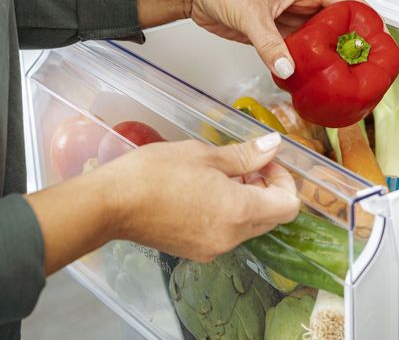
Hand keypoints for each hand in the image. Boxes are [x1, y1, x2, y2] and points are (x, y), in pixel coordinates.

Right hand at [26, 133, 299, 271]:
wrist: (111, 204)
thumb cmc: (154, 174)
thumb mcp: (204, 155)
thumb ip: (245, 156)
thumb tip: (274, 146)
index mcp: (239, 212)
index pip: (288, 206)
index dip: (283, 180)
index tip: (265, 161)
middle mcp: (231, 238)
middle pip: (271, 218)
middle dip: (266, 189)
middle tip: (245, 165)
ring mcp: (212, 248)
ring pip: (248, 226)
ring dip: (246, 200)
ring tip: (219, 176)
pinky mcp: (195, 251)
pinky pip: (226, 233)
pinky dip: (226, 213)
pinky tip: (202, 192)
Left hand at [137, 0, 361, 78]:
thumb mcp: (250, 16)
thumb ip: (269, 45)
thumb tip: (288, 69)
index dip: (364, 16)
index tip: (377, 36)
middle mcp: (297, 4)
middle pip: (333, 24)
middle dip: (347, 43)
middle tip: (360, 66)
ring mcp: (284, 20)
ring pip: (314, 40)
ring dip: (324, 56)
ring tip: (338, 76)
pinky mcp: (270, 35)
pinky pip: (293, 51)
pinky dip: (300, 64)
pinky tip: (305, 78)